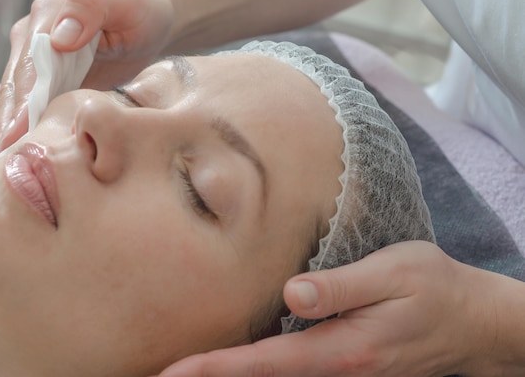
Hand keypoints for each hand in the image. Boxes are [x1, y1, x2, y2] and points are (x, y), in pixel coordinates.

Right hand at [0, 0, 172, 164]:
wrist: (148, 20)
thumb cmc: (141, 10)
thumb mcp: (125, 0)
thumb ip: (90, 9)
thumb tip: (58, 37)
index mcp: (49, 16)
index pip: (30, 66)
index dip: (22, 102)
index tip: (15, 134)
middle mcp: (34, 40)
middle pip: (12, 89)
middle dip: (2, 128)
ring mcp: (37, 65)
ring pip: (9, 103)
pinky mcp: (46, 85)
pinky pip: (24, 112)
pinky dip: (12, 136)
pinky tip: (5, 162)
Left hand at [156, 241, 497, 376]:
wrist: (475, 321)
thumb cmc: (436, 289)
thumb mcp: (396, 273)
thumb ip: (341, 286)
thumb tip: (291, 293)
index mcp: (343, 347)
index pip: (265, 362)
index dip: (216, 368)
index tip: (173, 373)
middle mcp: (337, 366)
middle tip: (163, 374)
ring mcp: (342, 370)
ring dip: (231, 373)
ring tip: (189, 369)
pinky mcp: (346, 363)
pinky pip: (294, 369)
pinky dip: (258, 368)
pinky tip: (239, 361)